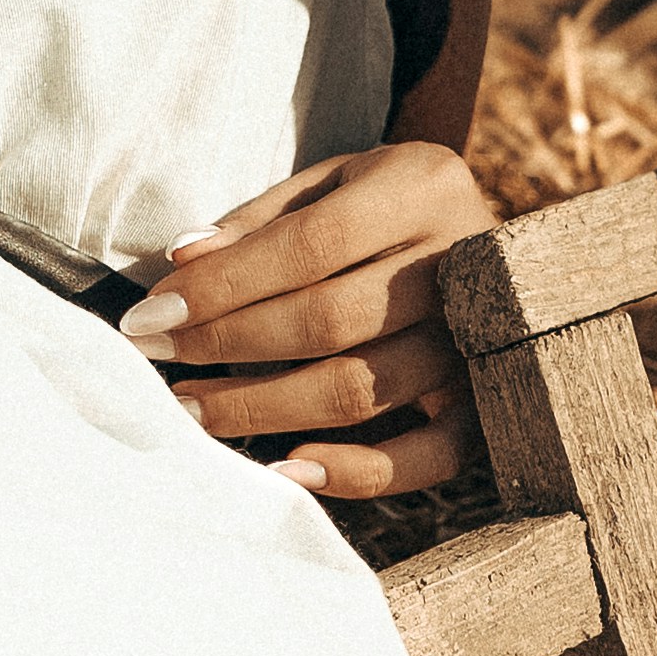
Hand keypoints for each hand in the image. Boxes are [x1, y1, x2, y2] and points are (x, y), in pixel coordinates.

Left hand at [123, 142, 497, 502]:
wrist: (505, 243)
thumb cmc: (387, 208)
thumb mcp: (333, 183)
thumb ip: (261, 219)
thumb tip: (182, 261)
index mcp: (423, 188)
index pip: (309, 244)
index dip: (223, 285)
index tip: (151, 315)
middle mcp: (463, 262)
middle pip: (328, 321)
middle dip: (226, 345)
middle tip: (157, 359)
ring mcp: (483, 341)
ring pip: (359, 391)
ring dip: (262, 408)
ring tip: (193, 409)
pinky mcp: (489, 404)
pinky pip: (429, 458)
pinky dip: (358, 473)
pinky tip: (287, 466)